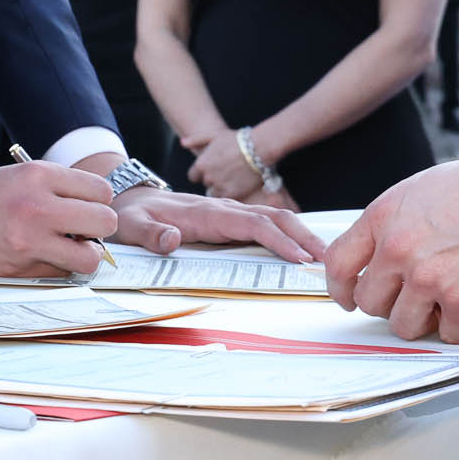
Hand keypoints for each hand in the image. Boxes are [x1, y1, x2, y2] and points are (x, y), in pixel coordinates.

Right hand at [0, 158, 118, 277]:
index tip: (85, 205)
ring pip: (89, 258)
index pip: (101, 191)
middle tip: (82, 229)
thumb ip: (57, 189)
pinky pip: (60, 274)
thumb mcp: (19, 174)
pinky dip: (57, 269)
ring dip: (83, 254)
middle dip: (98, 227)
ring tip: (67, 248)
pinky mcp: (18, 268)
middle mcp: (37, 206)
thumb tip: (95, 210)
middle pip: (105, 221)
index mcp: (38, 175)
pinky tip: (40, 257)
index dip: (97, 200)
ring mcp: (28, 241)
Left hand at [111, 186, 322, 261]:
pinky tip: (303, 249)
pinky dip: (288, 234)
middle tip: (329, 260)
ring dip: (300, 234)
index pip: (251, 224)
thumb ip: (150, 234)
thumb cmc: (132, 215)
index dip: (278, 240)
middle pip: (273, 217)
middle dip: (303, 236)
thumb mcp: (132, 226)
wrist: (129, 199)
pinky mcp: (229, 218)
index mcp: (206, 213)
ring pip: (273, 217)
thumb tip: (172, 241)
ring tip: (326, 257)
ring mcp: (228, 212)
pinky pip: (264, 223)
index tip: (301, 258)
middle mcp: (223, 209)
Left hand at [180, 128, 260, 200]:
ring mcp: (219, 186)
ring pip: (215, 192)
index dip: (201, 174)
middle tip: (225, 172)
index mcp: (201, 164)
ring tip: (233, 179)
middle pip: (206, 184)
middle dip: (213, 180)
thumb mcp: (214, 135)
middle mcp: (208, 177)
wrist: (258, 148)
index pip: (193, 176)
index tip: (211, 170)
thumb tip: (182, 143)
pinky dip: (231, 193)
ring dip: (221, 188)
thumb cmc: (236, 140)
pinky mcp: (232, 194)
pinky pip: (227, 198)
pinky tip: (238, 185)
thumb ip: (196, 139)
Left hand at [325, 150, 458, 341]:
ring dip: (423, 320)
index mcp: (382, 218)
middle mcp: (397, 249)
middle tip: (412, 298)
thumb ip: (392, 223)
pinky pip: (448, 333)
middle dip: (388, 305)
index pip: (338, 263)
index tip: (349, 299)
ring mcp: (428, 277)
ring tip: (443, 302)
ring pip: (403, 325)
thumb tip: (378, 254)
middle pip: (369, 302)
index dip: (340, 289)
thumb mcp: (418, 191)